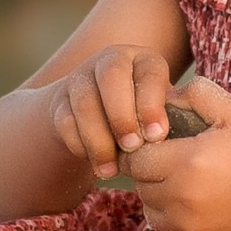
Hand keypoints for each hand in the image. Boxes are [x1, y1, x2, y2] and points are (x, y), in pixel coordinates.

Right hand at [46, 45, 177, 180]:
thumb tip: (171, 140)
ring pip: (85, 102)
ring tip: (112, 170)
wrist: (102, 116)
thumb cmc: (145, 117)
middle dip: (121, 116)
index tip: (157, 136)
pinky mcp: (60, 99)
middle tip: (132, 148)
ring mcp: (82, 78)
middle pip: (111, 77)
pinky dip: (80, 145)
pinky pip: (65, 121)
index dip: (152, 104)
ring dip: (98, 139)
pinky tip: (96, 164)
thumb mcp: (161, 112)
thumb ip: (167, 118)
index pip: (149, 73)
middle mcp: (111, 61)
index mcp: (144, 60)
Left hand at [124, 76, 230, 230]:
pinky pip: (162, 227)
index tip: (165, 142)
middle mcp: (182, 198)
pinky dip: (170, 215)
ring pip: (148, 206)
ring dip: (158, 193)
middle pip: (139, 183)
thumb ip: (195, 93)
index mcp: (188, 162)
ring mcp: (186, 226)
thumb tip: (162, 97)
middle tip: (178, 159)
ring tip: (186, 180)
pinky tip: (194, 201)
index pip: (136, 157)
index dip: (147, 147)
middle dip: (152, 169)